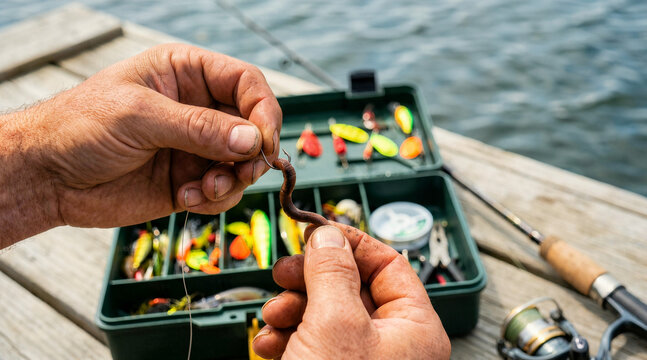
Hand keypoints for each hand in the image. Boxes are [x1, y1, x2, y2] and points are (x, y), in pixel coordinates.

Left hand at [1, 44, 280, 243]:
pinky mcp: (191, 180)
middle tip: (242, 173)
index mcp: (187, 74)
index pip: (246, 83)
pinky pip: (224, 191)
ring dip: (233, 181)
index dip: (264, 111)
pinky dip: (215, 200)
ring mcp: (196, 147)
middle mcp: (198, 108)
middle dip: (252, 153)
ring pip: (243, 163)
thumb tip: (253, 140)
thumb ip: (199, 129)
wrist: (47, 178)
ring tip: (204, 189)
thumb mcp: (139, 118)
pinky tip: (186, 198)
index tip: (265, 143)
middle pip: (253, 126)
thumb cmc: (80, 127)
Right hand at [253, 223, 450, 358]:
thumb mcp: (334, 324)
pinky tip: (267, 344)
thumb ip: (332, 272)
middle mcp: (393, 346)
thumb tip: (328, 235)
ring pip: (327, 316)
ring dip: (292, 310)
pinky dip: (288, 339)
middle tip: (283, 272)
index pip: (389, 265)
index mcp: (414, 329)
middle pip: (352, 289)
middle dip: (310, 279)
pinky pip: (313, 345)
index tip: (314, 232)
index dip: (350, 243)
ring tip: (271, 317)